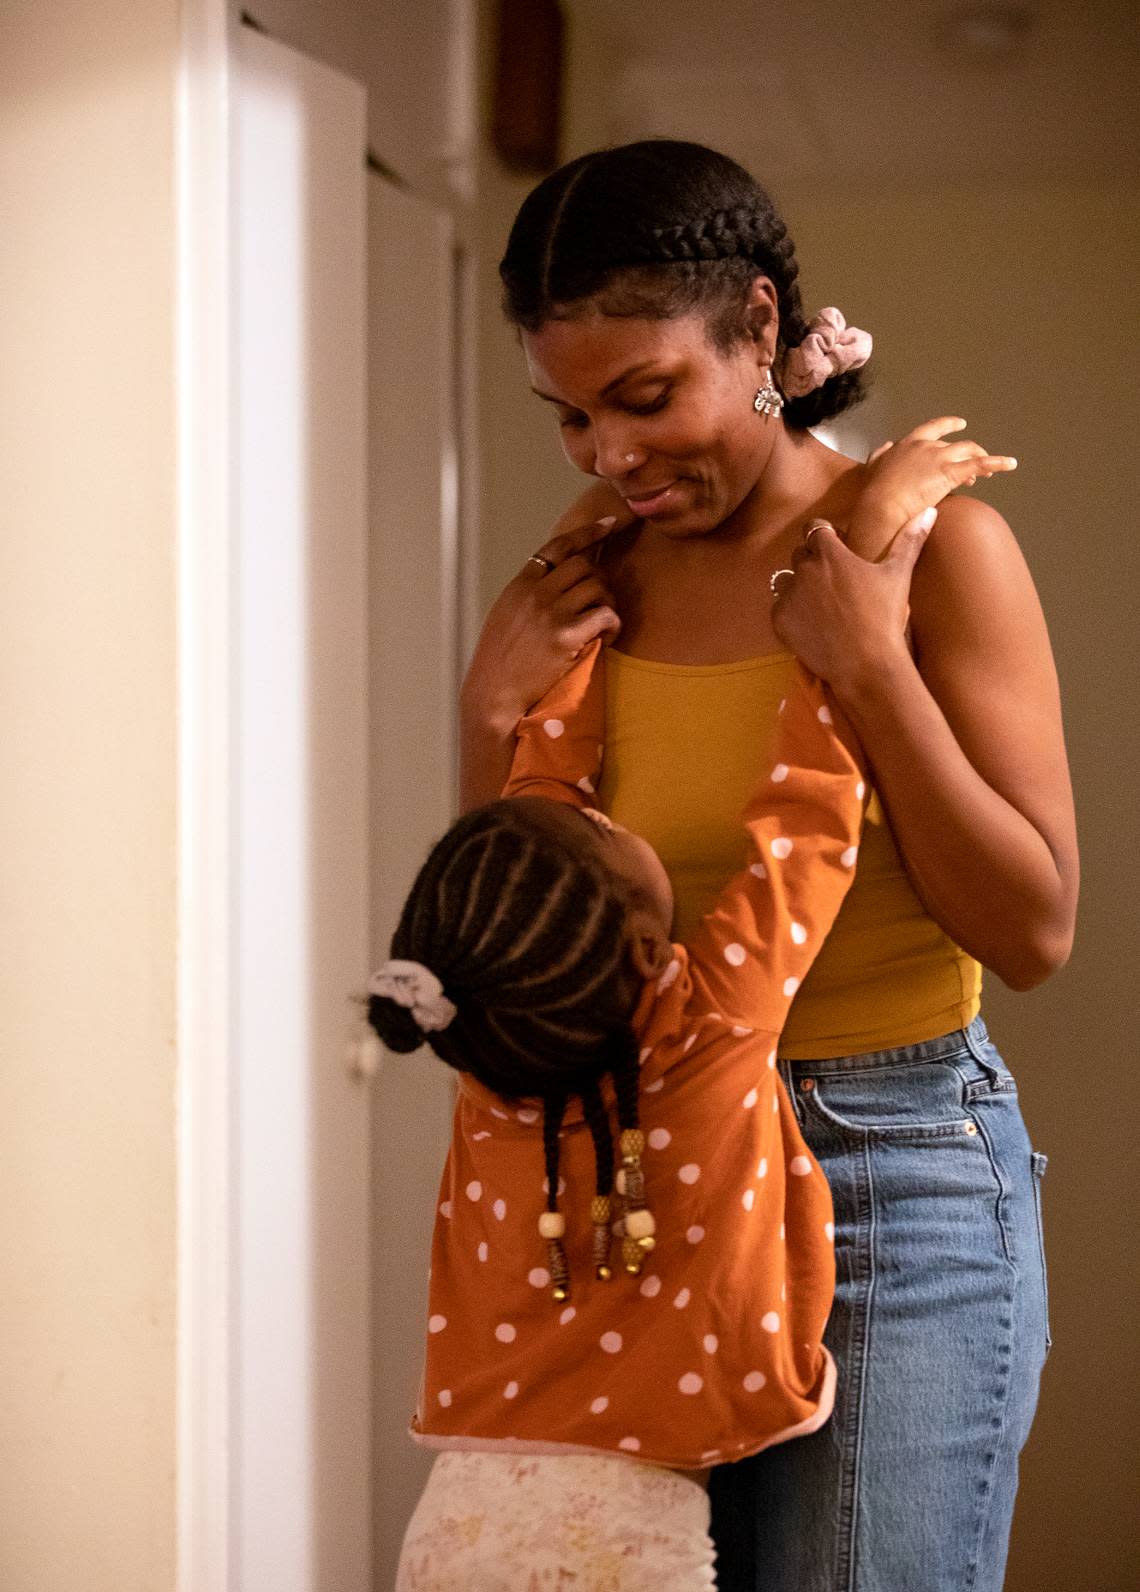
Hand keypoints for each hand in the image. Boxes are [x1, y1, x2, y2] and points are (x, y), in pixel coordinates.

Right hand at [462, 516, 624, 729]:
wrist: (494, 692)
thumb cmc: (499, 661)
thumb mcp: (505, 615)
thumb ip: (529, 594)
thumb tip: (555, 579)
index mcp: (520, 584)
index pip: (558, 546)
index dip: (587, 532)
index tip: (607, 526)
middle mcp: (536, 593)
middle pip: (584, 564)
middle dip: (600, 577)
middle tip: (601, 600)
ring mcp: (551, 613)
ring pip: (598, 585)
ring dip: (608, 601)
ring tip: (603, 622)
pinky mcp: (567, 636)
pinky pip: (605, 614)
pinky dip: (614, 623)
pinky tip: (608, 636)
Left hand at [771, 511, 933, 691]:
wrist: (865, 664)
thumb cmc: (885, 617)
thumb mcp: (898, 575)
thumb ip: (909, 540)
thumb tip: (928, 511)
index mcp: (830, 553)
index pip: (815, 528)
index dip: (825, 536)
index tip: (838, 548)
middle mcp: (803, 569)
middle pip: (800, 554)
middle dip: (814, 563)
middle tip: (835, 583)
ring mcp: (789, 595)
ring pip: (788, 581)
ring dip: (800, 587)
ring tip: (824, 606)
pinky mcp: (779, 620)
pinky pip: (781, 608)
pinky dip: (793, 614)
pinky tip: (815, 625)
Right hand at [856, 417, 1015, 542]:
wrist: (881, 505)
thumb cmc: (874, 491)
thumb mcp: (873, 467)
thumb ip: (880, 455)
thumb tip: (885, 446)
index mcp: (908, 444)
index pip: (932, 428)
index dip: (948, 424)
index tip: (960, 424)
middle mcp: (926, 446)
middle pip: (955, 444)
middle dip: (968, 452)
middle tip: (975, 465)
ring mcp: (939, 457)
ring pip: (969, 452)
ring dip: (980, 460)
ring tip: (988, 474)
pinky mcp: (950, 472)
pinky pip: (980, 465)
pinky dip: (998, 463)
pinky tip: (1011, 465)